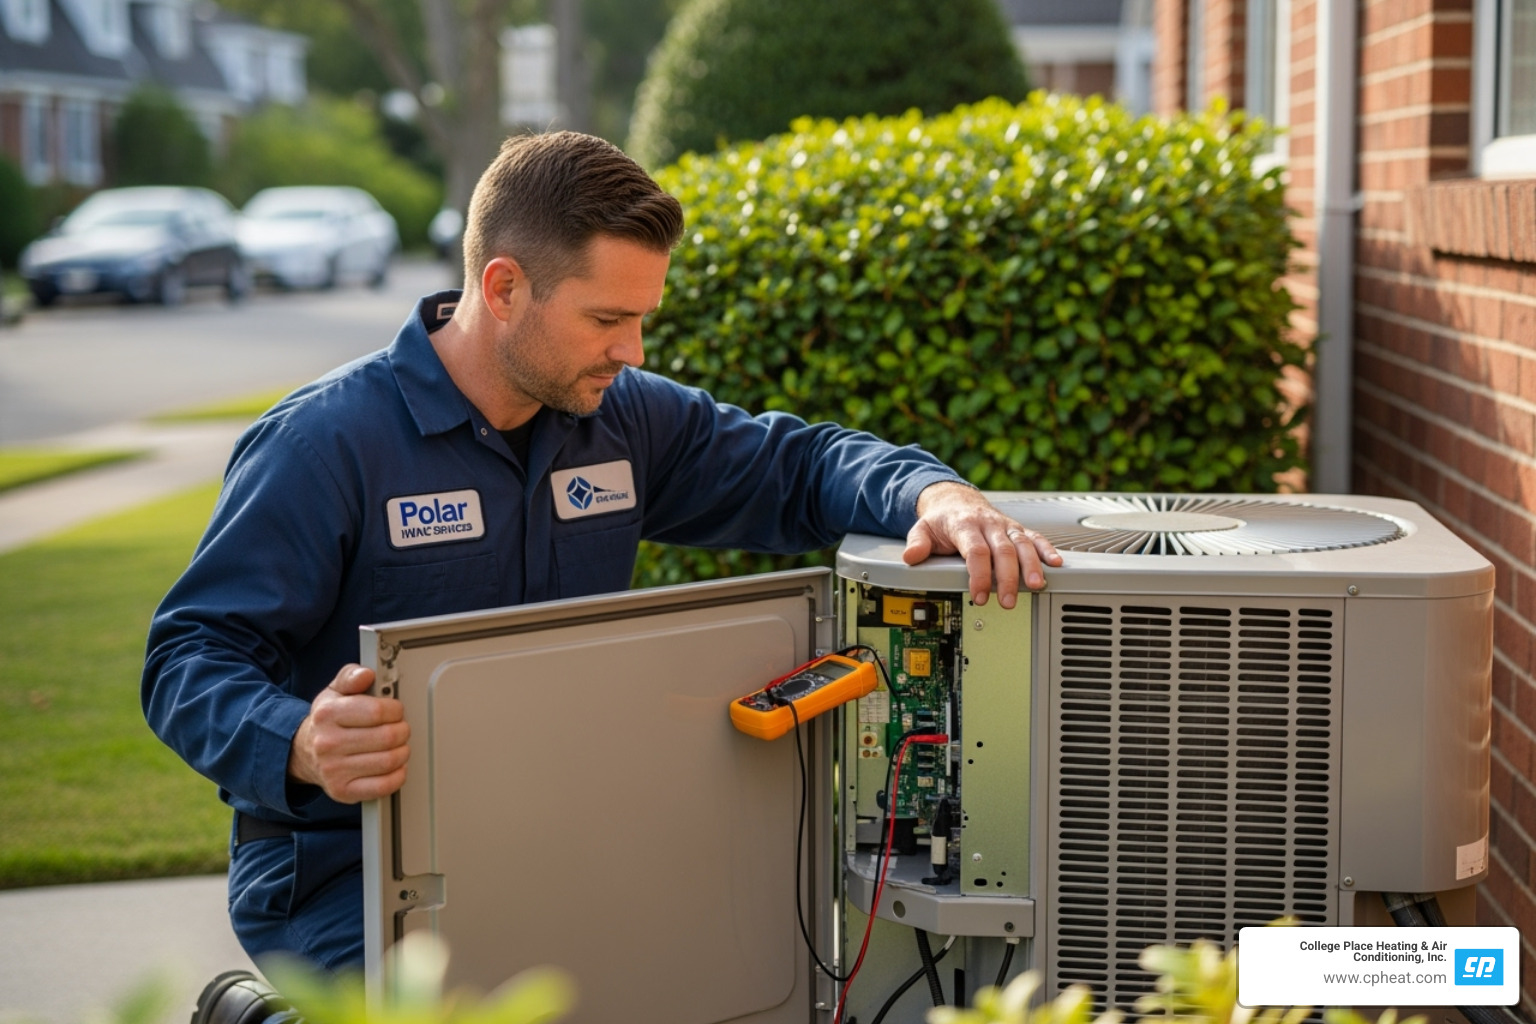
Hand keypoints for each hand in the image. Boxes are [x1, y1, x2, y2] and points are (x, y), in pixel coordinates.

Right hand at [287, 664, 410, 802]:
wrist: (304, 753)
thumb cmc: (327, 722)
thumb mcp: (334, 691)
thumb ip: (351, 677)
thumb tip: (366, 674)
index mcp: (328, 715)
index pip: (377, 711)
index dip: (395, 710)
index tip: (395, 711)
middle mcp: (328, 743)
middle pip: (387, 737)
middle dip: (402, 730)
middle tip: (400, 729)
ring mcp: (334, 770)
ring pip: (389, 761)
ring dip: (403, 752)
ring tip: (398, 746)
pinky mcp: (342, 791)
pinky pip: (383, 786)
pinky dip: (397, 775)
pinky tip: (394, 766)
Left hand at [902, 481, 1062, 608]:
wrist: (955, 500)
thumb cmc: (942, 520)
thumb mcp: (922, 529)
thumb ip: (917, 543)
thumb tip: (911, 557)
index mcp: (965, 525)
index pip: (975, 552)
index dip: (978, 575)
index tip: (979, 596)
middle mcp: (988, 524)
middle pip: (1002, 551)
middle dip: (1007, 577)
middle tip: (1007, 600)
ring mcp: (1005, 526)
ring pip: (1022, 544)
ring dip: (1031, 566)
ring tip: (1035, 586)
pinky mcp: (1017, 529)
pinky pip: (1035, 537)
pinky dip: (1047, 549)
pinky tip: (1056, 563)